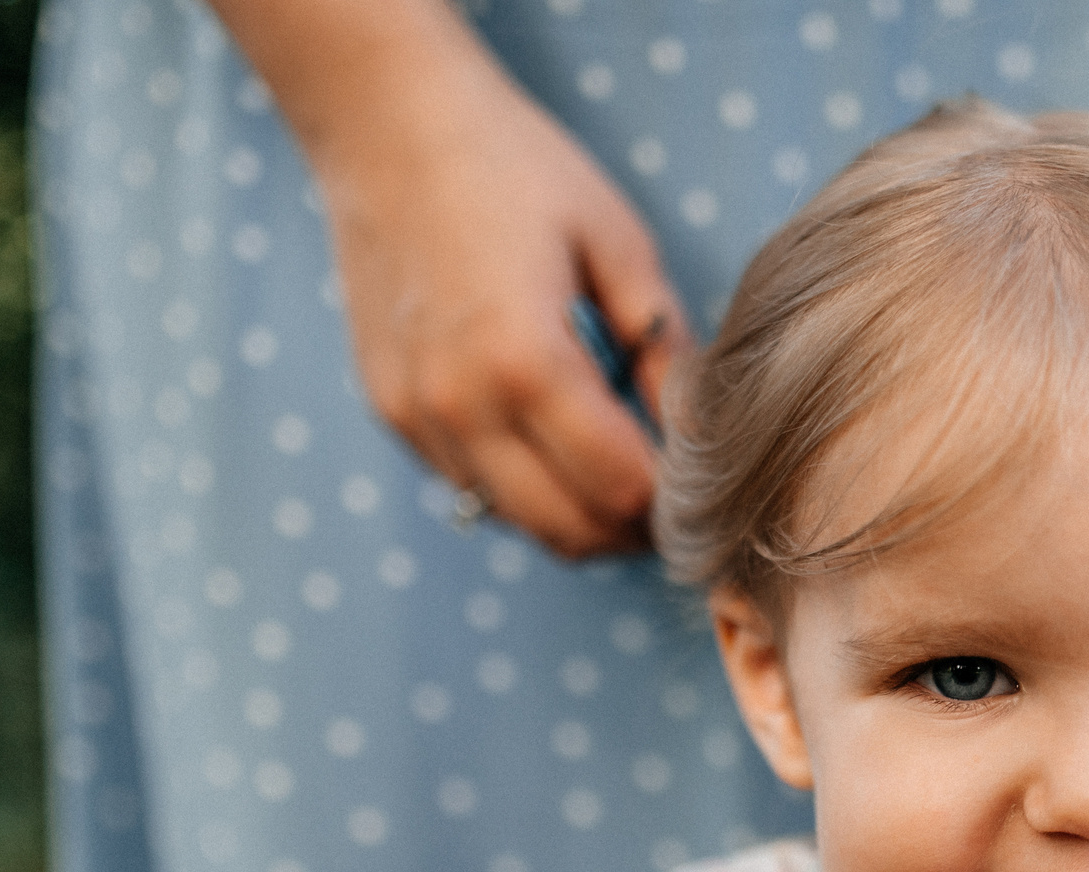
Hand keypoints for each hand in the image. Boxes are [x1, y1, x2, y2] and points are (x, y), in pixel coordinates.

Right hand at [302, 45, 683, 557]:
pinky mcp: (391, 411)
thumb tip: (702, 428)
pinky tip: (552, 442)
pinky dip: (522, 490)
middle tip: (673, 497)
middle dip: (630, 529)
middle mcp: (461, 405)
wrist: (385, 124)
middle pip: (568, 529)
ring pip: (517, 521)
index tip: (702, 479)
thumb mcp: (618, 242)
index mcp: (526, 362)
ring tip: (620, 473)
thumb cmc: (513, 166)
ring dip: (576, 517)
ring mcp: (416, 415)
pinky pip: (471, 488)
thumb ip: (663, 346)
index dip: (674, 500)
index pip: (621, 488)